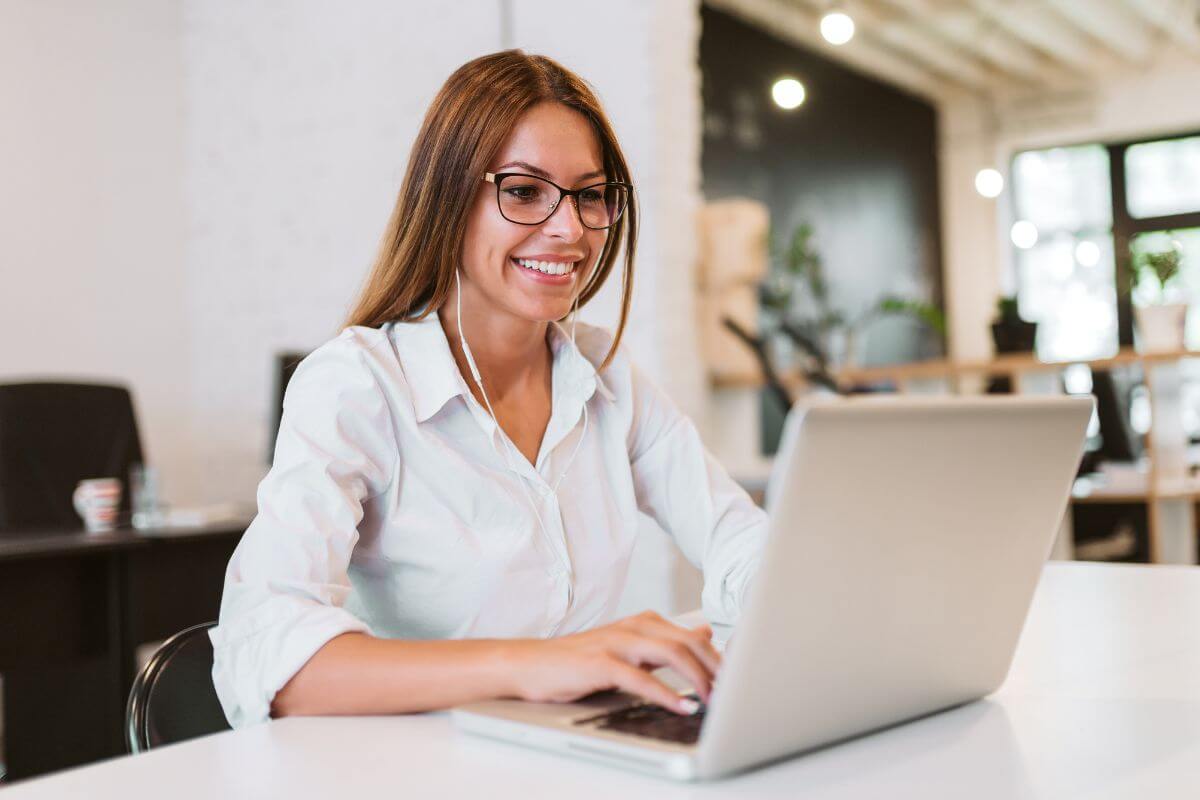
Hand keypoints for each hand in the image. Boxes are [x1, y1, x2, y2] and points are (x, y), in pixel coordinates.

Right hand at [505, 611, 720, 714]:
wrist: (531, 664)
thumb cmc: (580, 661)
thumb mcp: (629, 647)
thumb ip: (666, 641)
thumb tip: (705, 635)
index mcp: (644, 622)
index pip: (693, 637)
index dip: (720, 659)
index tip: (740, 680)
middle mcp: (633, 627)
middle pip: (688, 642)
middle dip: (716, 668)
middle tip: (734, 693)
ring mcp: (616, 643)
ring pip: (670, 653)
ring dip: (697, 678)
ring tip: (714, 700)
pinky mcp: (600, 663)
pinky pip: (640, 678)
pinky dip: (665, 694)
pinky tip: (681, 708)